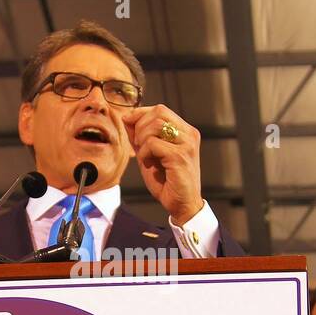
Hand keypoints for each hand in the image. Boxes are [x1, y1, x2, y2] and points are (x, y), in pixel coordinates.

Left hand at [121, 104, 202, 223]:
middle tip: (139, 145)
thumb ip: (140, 136)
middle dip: (141, 127)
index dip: (141, 114)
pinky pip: (153, 144)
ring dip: (142, 140)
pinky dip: (145, 153)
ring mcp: (187, 144)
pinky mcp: (180, 156)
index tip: (130, 126)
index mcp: (185, 131)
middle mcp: (189, 134)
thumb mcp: (149, 154)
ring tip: (145, 156)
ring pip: (155, 125)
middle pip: (158, 112)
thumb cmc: (167, 182)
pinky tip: (149, 164)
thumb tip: (126, 117)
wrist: (182, 204)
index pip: (160, 109)